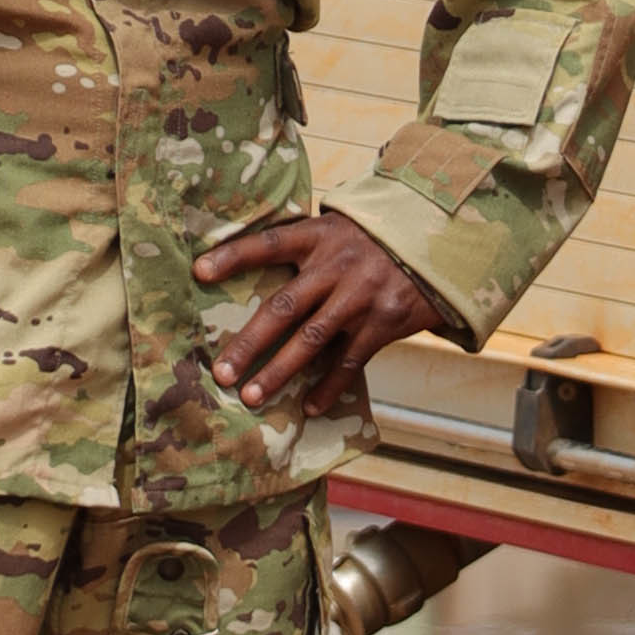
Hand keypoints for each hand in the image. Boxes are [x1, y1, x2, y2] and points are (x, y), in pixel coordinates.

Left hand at [192, 203, 453, 426]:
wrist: (436, 242)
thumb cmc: (371, 239)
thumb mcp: (337, 227)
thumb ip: (302, 247)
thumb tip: (248, 266)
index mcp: (319, 236)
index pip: (269, 243)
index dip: (233, 256)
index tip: (198, 271)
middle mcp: (336, 265)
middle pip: (284, 306)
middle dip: (249, 343)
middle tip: (222, 372)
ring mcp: (360, 296)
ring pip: (312, 339)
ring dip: (279, 371)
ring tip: (251, 396)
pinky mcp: (383, 322)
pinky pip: (350, 360)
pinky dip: (330, 385)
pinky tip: (311, 406)